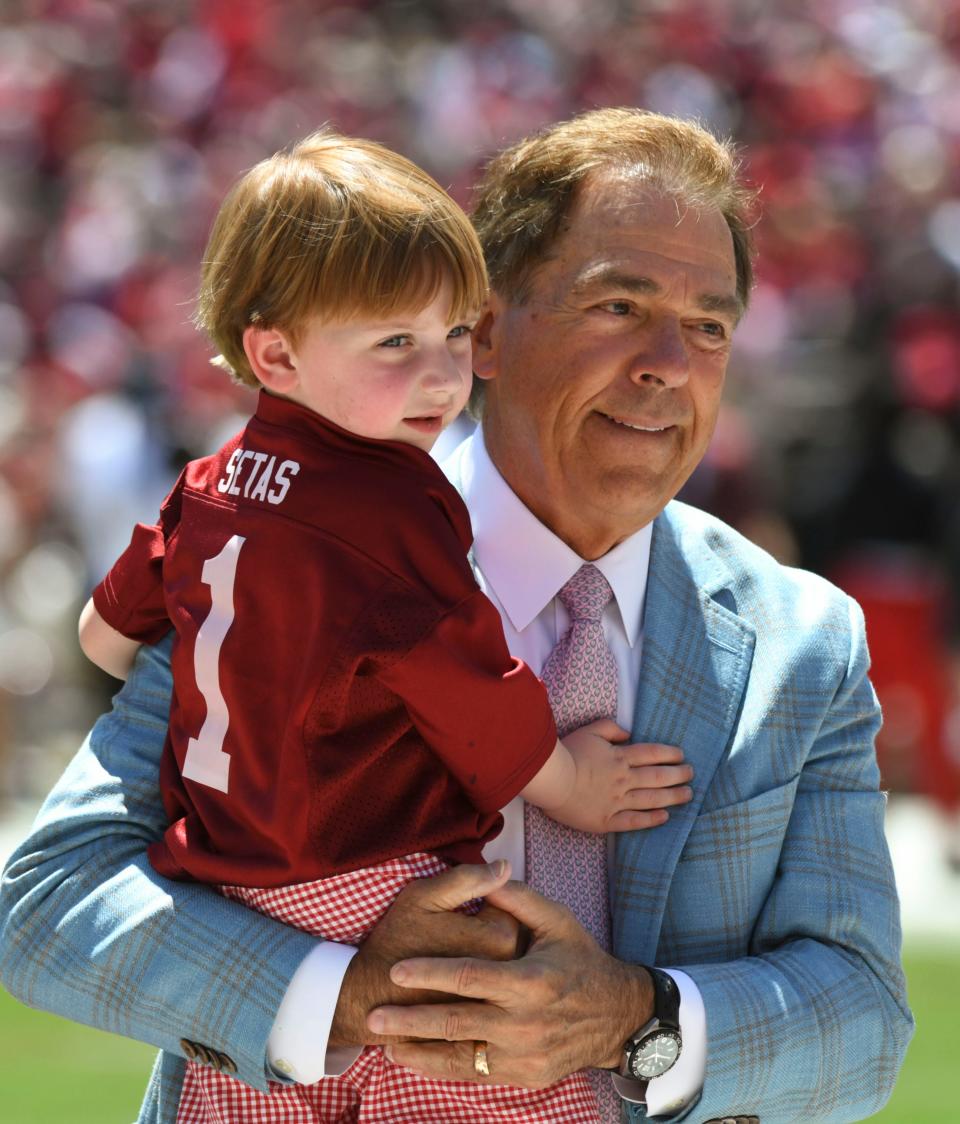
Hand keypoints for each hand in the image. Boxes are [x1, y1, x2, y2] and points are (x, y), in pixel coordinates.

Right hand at [329, 860, 519, 1047]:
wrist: (370, 999)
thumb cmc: (396, 941)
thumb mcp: (422, 897)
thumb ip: (466, 878)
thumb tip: (505, 865)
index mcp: (499, 937)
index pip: (511, 905)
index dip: (485, 901)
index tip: (461, 909)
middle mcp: (509, 972)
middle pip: (516, 936)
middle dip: (492, 928)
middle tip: (456, 933)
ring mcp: (502, 999)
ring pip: (510, 966)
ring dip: (493, 959)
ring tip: (454, 956)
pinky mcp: (491, 1022)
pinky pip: (499, 995)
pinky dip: (488, 989)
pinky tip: (459, 987)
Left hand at [368, 879, 653, 1087]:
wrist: (615, 1016)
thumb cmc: (580, 960)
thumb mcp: (557, 922)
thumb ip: (519, 900)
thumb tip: (489, 871)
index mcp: (531, 981)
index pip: (470, 977)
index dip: (431, 974)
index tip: (397, 971)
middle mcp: (526, 1022)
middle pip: (457, 1022)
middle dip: (411, 1020)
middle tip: (374, 1017)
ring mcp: (524, 1055)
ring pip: (461, 1056)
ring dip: (419, 1051)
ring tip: (385, 1044)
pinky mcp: (523, 1075)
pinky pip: (475, 1073)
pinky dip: (442, 1068)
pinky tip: (416, 1061)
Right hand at [550, 719, 692, 832]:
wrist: (551, 779)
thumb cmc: (568, 753)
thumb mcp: (589, 731)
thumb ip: (610, 728)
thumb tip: (628, 733)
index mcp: (620, 757)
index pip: (652, 754)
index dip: (670, 754)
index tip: (682, 756)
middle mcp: (623, 779)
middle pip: (657, 777)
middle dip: (678, 775)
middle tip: (691, 774)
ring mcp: (617, 801)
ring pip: (651, 799)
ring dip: (673, 797)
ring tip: (688, 795)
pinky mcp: (606, 820)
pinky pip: (634, 821)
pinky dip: (651, 820)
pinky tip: (664, 817)